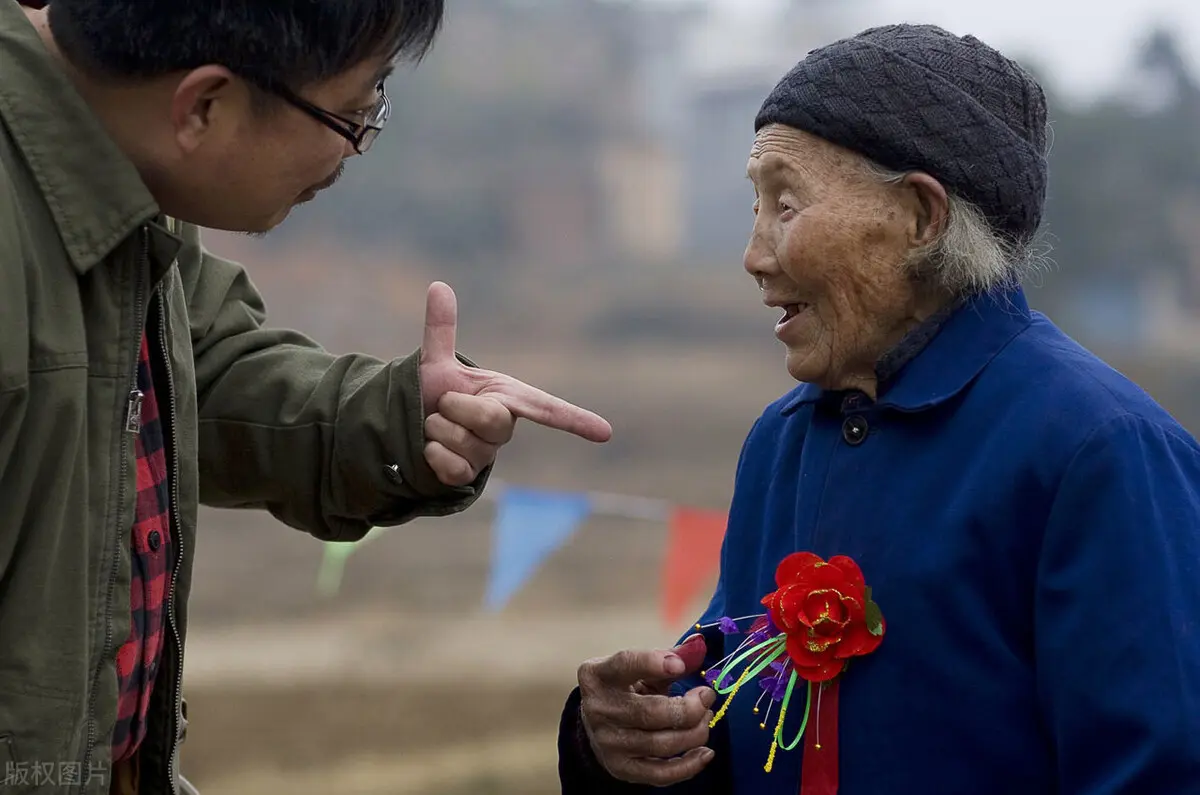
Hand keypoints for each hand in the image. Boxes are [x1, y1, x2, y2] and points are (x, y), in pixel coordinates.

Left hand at [418, 282, 611, 485]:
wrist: (410, 426)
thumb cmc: (434, 394)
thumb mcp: (436, 361)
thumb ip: (441, 328)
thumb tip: (439, 285)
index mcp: (506, 396)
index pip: (547, 408)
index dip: (576, 420)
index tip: (606, 433)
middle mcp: (503, 426)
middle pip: (493, 420)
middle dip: (457, 407)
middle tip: (442, 403)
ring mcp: (487, 454)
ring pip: (465, 443)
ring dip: (437, 430)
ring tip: (434, 424)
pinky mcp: (468, 476)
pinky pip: (453, 467)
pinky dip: (433, 454)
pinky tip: (430, 449)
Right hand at [576, 634, 717, 785]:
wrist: (602, 723)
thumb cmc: (628, 688)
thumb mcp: (643, 667)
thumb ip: (671, 656)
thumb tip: (699, 645)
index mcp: (598, 675)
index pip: (625, 664)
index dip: (653, 663)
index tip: (681, 666)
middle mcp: (598, 709)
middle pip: (651, 712)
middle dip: (690, 707)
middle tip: (707, 697)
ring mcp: (607, 742)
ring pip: (661, 744)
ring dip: (694, 732)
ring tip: (706, 718)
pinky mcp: (620, 768)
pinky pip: (660, 774)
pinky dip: (689, 765)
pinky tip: (705, 752)